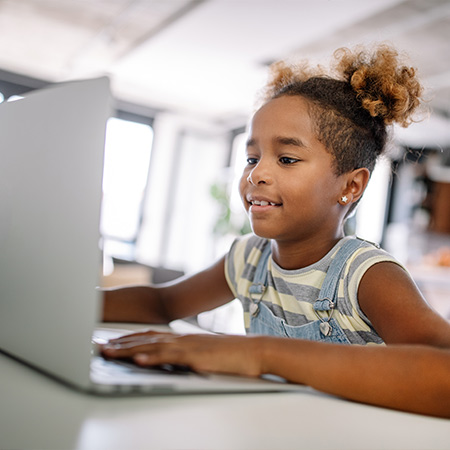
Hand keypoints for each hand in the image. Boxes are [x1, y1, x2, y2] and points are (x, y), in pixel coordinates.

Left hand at [101, 331, 264, 376]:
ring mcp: (188, 346)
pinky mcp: (196, 356)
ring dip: (128, 349)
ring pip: (152, 346)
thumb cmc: (231, 355)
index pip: (150, 337)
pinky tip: (138, 360)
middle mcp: (181, 339)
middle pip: (145, 339)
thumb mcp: (204, 355)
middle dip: (120, 343)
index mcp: (182, 339)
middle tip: (99, 347)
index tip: (111, 343)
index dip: (129, 339)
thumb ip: (187, 356)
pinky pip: (171, 357)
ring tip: (108, 352)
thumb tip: (174, 361)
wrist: (253, 351)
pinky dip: (153, 358)